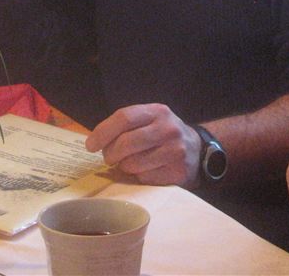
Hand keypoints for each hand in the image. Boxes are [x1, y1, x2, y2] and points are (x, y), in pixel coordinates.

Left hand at [85, 104, 201, 187]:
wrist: (198, 151)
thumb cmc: (163, 136)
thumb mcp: (149, 121)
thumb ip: (126, 126)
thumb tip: (95, 142)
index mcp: (157, 111)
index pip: (124, 117)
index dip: (103, 132)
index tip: (90, 145)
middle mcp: (168, 128)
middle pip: (126, 142)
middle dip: (110, 154)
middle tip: (108, 158)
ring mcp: (174, 150)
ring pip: (133, 164)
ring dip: (124, 167)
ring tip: (129, 164)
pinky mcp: (177, 171)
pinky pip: (145, 178)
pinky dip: (138, 177)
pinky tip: (145, 171)